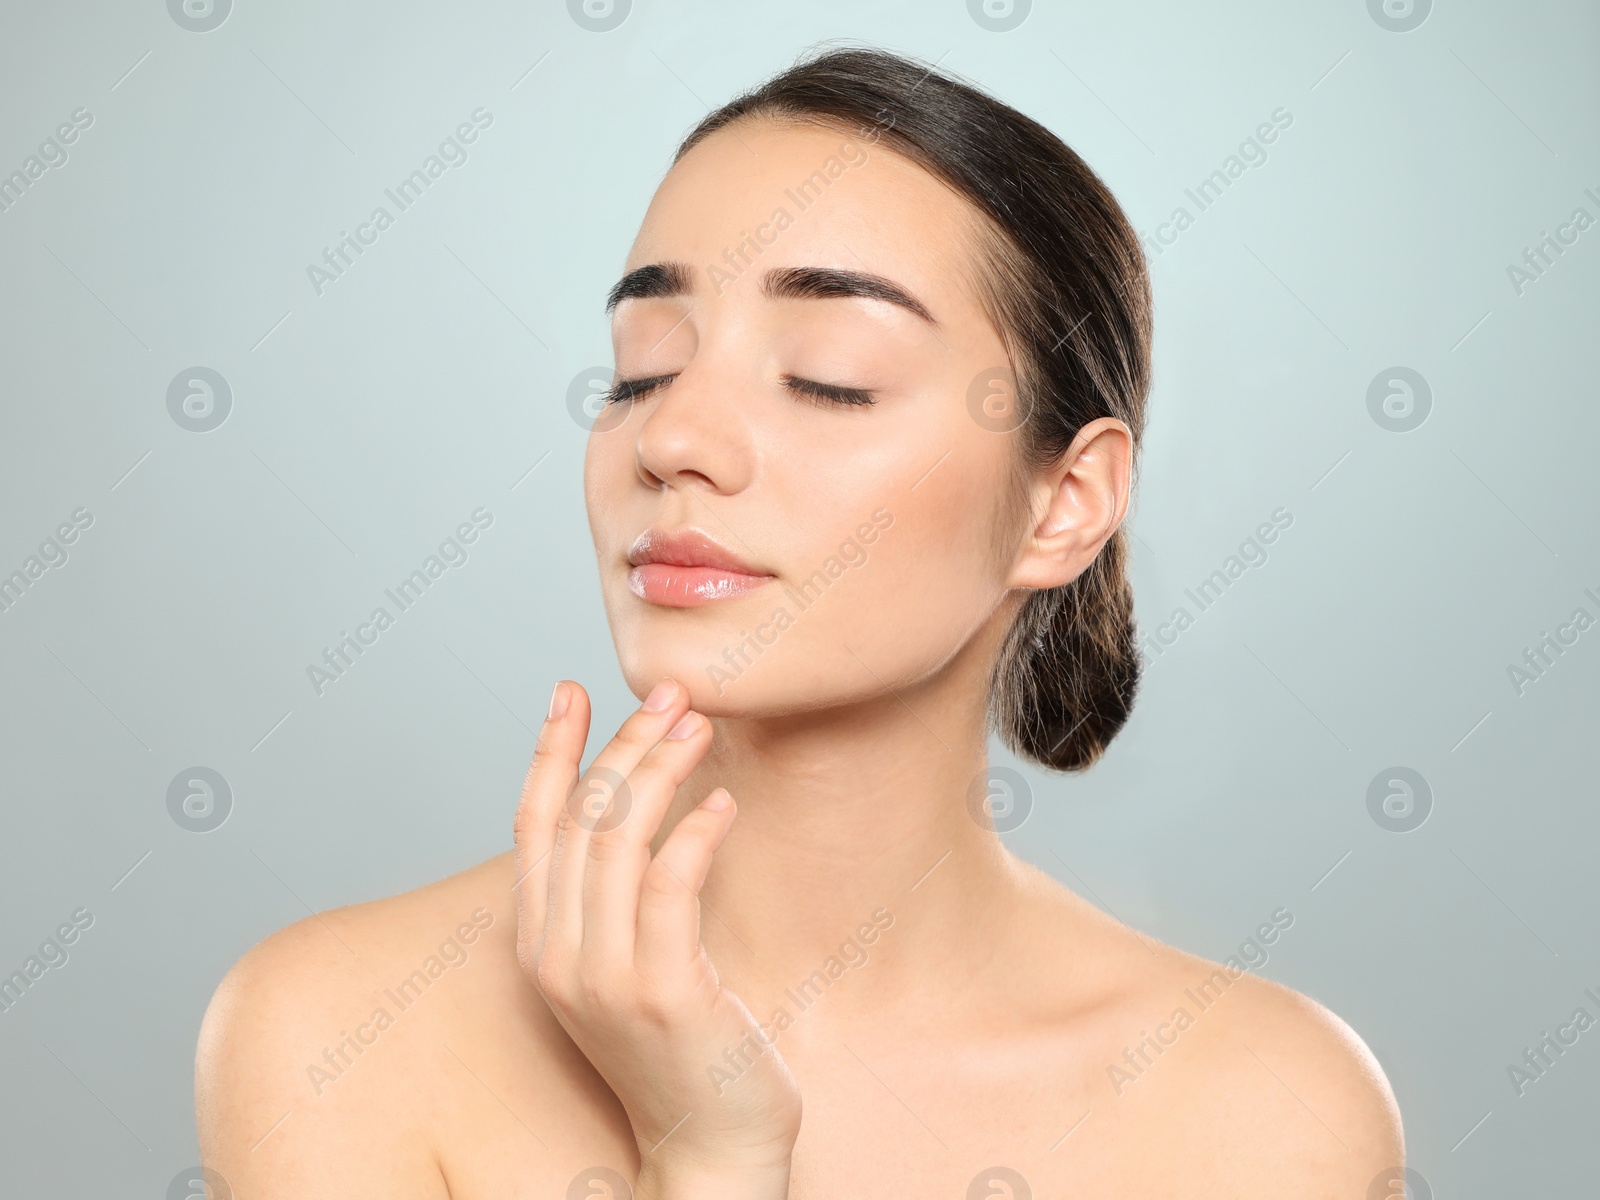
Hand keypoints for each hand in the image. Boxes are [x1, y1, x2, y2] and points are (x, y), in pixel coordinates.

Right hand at [513, 677, 800, 1196]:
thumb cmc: (678, 1047)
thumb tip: (633, 805)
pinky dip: (696, 831)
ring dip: (661, 769)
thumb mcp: (624, 964)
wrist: (708, 1145)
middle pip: (579, 818)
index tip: (569, 691)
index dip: (548, 751)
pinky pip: (670, 884)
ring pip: (620, 838)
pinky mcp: (663, 990)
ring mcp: (606, 977)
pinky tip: (724, 804)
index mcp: (540, 945)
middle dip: (624, 743)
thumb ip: (613, 897)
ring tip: (700, 729)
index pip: (531, 824)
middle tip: (673, 695)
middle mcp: (558, 957)